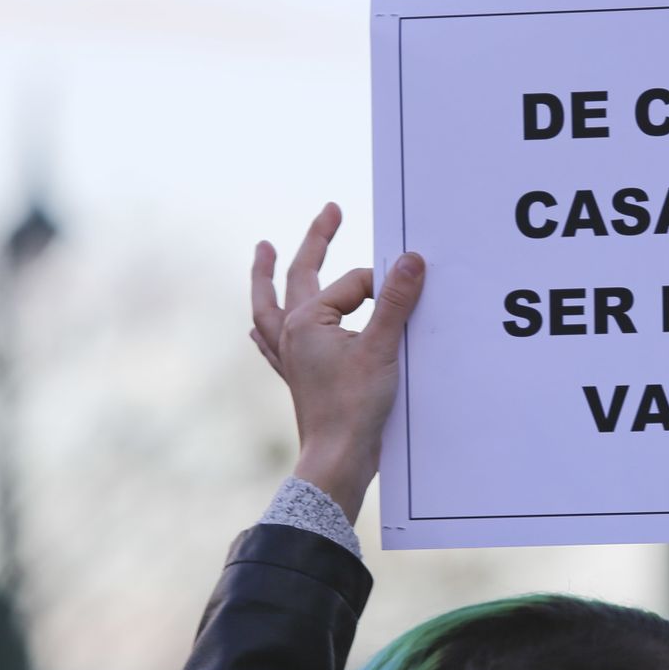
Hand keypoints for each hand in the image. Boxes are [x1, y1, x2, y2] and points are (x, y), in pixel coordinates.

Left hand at [251, 202, 424, 523]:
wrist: (338, 458)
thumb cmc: (356, 407)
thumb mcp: (383, 348)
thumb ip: (396, 301)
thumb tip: (410, 259)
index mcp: (307, 320)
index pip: (354, 285)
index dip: (385, 287)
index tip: (410, 296)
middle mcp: (290, 332)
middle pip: (300, 275)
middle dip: (317, 241)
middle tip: (331, 211)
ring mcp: (289, 355)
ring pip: (271, 305)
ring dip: (268, 277)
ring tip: (264, 251)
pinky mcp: (296, 376)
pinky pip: (271, 342)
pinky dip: (266, 327)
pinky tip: (257, 326)